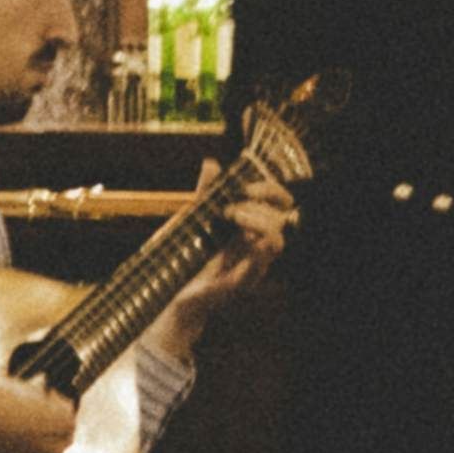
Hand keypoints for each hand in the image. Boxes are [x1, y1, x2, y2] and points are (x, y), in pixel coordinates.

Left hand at [199, 154, 297, 294]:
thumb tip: (211, 162)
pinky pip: (257, 269)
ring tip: (232, 217)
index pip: (281, 204)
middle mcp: (257, 245)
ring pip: (277, 241)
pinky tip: (244, 239)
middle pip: (281, 218)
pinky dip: (256, 254)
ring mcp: (252, 266)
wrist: (172, 289)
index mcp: (253, 227)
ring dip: (259, 223)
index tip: (247, 186)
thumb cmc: (188, 254)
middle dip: (257, 204)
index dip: (272, 190)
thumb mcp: (197, 217)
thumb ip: (206, 193)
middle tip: (228, 208)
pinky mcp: (239, 284)